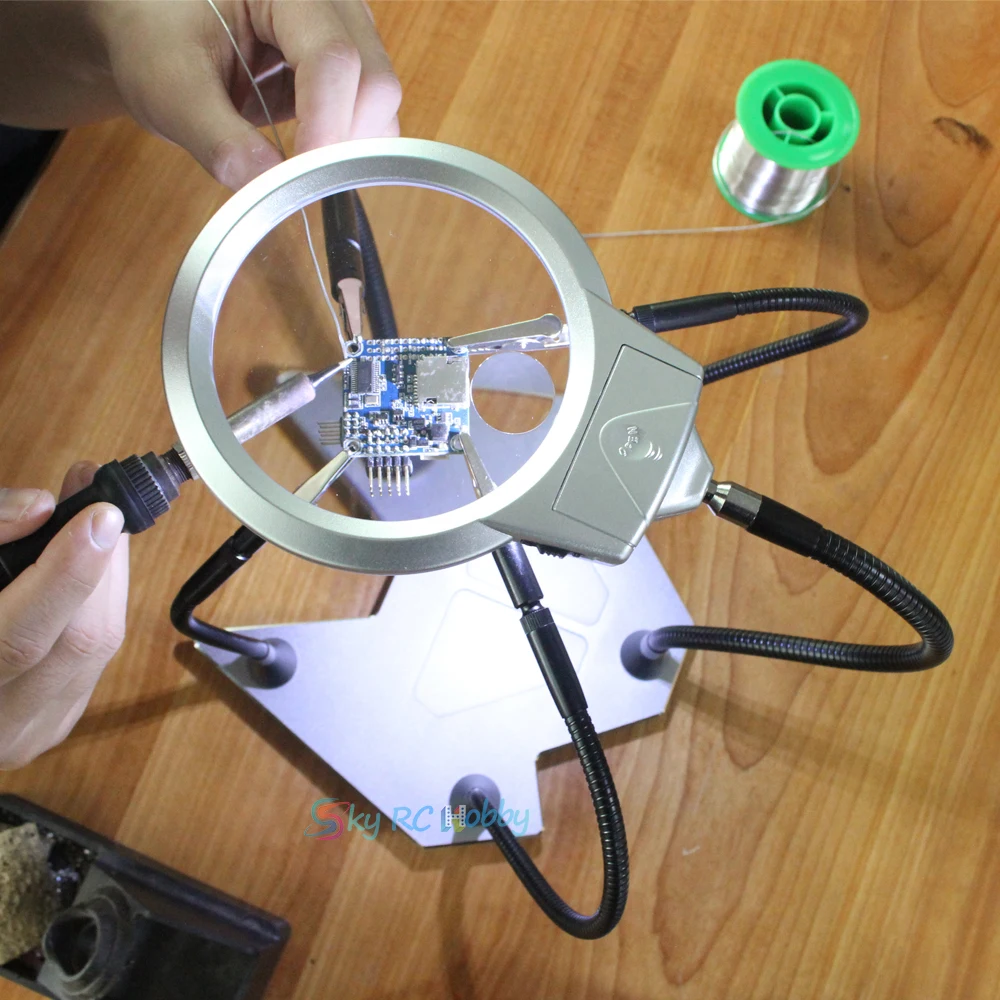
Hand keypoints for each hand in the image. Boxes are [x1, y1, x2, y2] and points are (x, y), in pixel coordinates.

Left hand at [0, 0, 400, 188]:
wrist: (154, 22)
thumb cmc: (156, 33)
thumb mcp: (168, 84)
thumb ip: (215, 136)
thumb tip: (265, 184)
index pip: (333, 56)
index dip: (325, 124)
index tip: (300, 178)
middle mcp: (331, 0)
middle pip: (375, 81)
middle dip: (343, 140)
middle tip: (296, 177)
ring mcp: (347, 30)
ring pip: (381, 102)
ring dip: (346, 146)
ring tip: (294, 159)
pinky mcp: (349, 64)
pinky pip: (371, 115)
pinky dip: (344, 144)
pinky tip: (304, 146)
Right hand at [0, 463, 128, 769]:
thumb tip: (39, 509)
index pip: (18, 638)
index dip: (66, 575)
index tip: (100, 515)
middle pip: (75, 643)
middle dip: (101, 565)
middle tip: (104, 503)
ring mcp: (21, 735)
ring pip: (95, 653)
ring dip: (108, 582)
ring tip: (97, 523)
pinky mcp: (47, 728)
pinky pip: (91, 664)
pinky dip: (99, 610)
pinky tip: (92, 572)